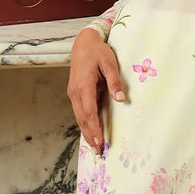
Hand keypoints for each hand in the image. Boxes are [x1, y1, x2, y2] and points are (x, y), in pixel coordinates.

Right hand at [67, 27, 124, 152]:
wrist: (83, 42)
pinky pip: (79, 110)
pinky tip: (90, 130)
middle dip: (89, 135)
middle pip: (82, 118)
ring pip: (79, 116)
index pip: (89, 112)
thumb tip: (121, 98)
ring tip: (94, 146)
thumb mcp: (110, 63)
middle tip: (98, 151)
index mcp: (83, 86)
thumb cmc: (97, 51)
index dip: (94, 128)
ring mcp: (73, 93)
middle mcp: (75, 92)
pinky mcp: (75, 92)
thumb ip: (115, 81)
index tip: (99, 141)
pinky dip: (84, 122)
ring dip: (86, 131)